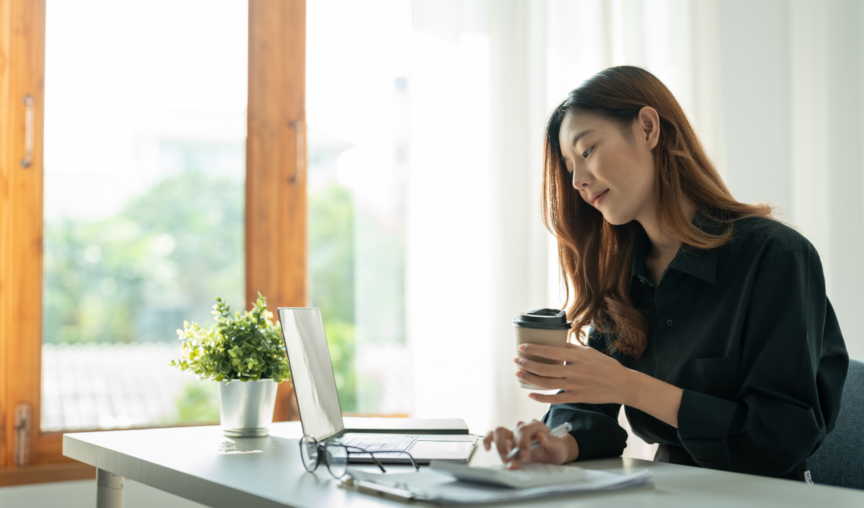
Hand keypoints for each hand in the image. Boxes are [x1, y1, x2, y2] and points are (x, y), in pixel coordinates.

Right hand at [482, 419, 577, 468]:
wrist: (552, 453)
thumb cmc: (555, 449)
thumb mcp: (558, 448)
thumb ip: (551, 442)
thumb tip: (541, 437)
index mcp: (536, 426)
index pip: (526, 429)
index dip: (523, 442)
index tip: (524, 456)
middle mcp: (523, 427)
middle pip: (513, 431)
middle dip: (513, 447)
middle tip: (515, 461)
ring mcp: (513, 433)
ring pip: (500, 432)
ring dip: (500, 446)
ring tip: (505, 459)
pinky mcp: (506, 440)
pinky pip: (492, 436)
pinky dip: (488, 440)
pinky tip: (488, 448)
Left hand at [515, 342, 635, 405]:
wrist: (622, 384)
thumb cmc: (605, 365)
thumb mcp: (589, 352)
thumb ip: (571, 348)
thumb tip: (554, 342)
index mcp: (578, 357)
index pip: (551, 352)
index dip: (534, 349)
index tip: (522, 347)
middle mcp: (575, 371)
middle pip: (545, 368)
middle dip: (527, 364)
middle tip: (517, 361)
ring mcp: (576, 386)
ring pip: (547, 384)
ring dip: (530, 379)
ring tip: (519, 374)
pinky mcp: (577, 398)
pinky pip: (555, 399)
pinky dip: (541, 397)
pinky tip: (530, 393)